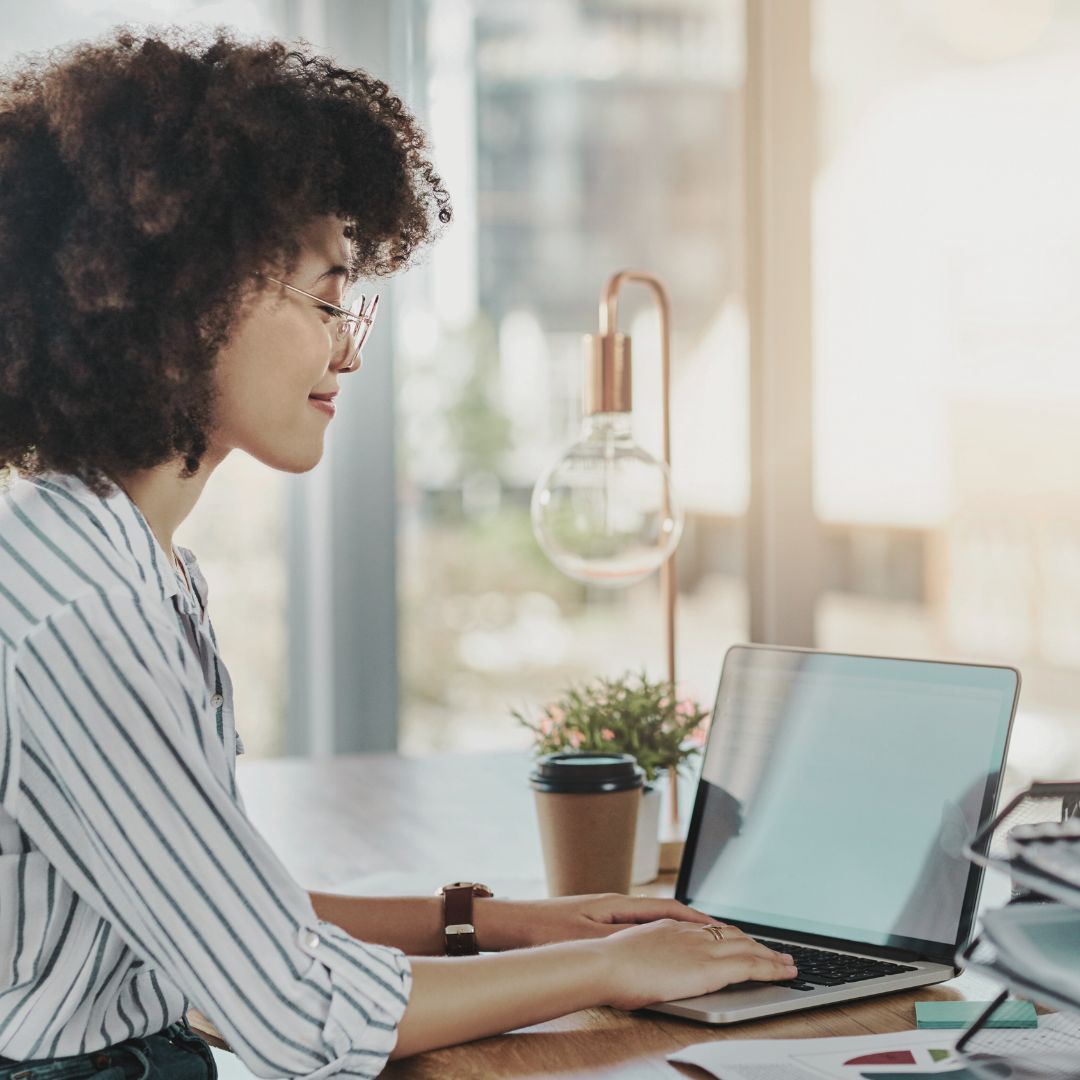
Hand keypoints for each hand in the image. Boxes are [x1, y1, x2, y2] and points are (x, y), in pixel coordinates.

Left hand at [475, 893, 716, 950]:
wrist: (509, 922)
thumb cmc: (542, 929)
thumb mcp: (586, 939)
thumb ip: (620, 941)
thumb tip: (654, 943)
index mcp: (616, 903)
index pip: (667, 908)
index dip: (696, 919)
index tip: (719, 928)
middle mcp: (614, 904)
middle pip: (664, 912)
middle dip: (693, 923)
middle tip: (721, 935)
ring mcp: (603, 913)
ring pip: (650, 920)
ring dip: (675, 929)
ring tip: (698, 942)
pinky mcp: (592, 923)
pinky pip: (634, 928)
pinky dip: (653, 936)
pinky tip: (657, 949)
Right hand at [598, 919, 796, 1010]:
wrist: (605, 963)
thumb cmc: (607, 965)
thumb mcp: (629, 953)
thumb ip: (644, 956)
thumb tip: (642, 968)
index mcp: (670, 927)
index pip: (710, 929)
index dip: (730, 936)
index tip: (742, 941)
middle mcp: (690, 933)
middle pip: (734, 935)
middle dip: (757, 944)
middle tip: (776, 951)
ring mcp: (701, 948)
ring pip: (749, 948)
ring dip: (771, 955)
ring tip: (788, 963)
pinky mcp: (710, 968)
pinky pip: (750, 965)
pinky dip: (772, 968)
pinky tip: (784, 973)